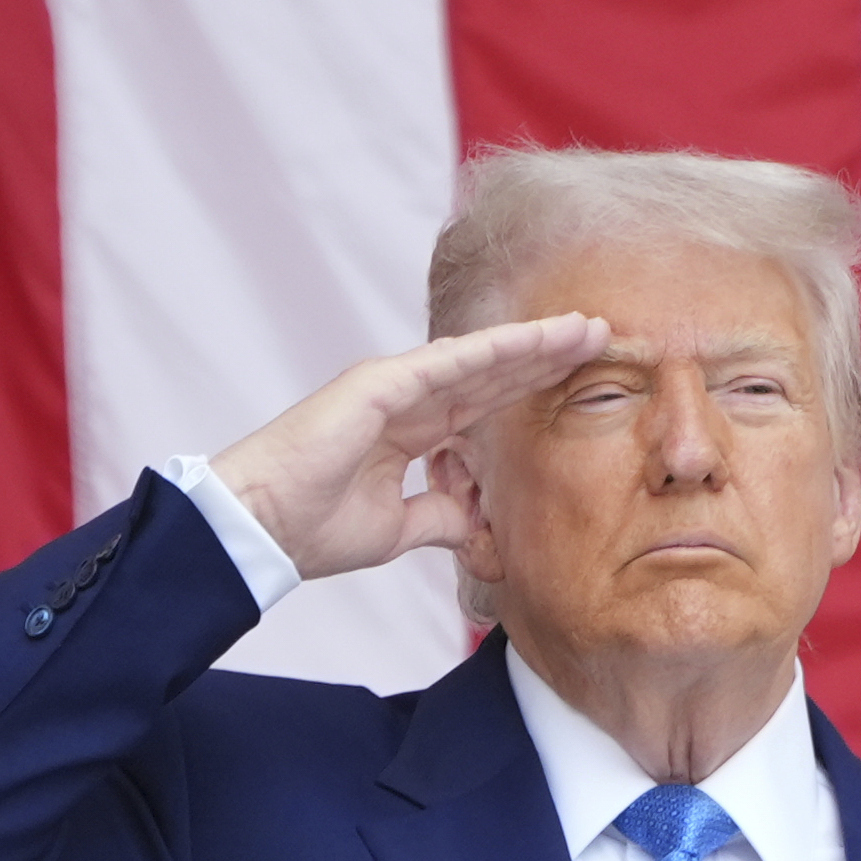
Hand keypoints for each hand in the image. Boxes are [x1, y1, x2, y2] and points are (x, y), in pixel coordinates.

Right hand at [206, 314, 607, 579]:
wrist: (260, 530)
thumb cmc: (312, 528)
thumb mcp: (399, 528)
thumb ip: (441, 516)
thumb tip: (477, 520)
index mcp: (412, 431)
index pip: (486, 402)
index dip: (532, 385)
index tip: (581, 375)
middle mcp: (406, 400)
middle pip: (492, 372)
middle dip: (546, 355)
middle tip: (599, 334)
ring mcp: (391, 387)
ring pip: (477, 359)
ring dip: (531, 343)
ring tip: (583, 329)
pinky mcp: (375, 385)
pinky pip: (444, 364)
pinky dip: (489, 352)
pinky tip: (530, 341)